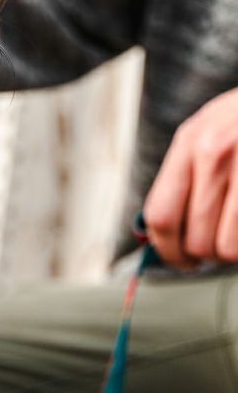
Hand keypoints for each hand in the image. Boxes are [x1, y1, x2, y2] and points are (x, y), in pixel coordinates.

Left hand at [144, 85, 237, 265]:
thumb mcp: (210, 132)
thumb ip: (186, 175)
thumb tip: (162, 234)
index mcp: (190, 143)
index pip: (161, 216)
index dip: (167, 250)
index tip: (180, 260)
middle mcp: (215, 153)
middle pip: (197, 240)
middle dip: (208, 255)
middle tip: (221, 247)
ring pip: (229, 248)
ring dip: (234, 252)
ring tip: (237, 232)